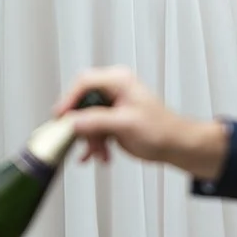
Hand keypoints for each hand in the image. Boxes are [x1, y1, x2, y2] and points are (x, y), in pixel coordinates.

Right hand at [53, 66, 225, 177]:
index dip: (69, 100)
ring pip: (86, 119)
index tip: (61, 117)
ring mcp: (112, 105)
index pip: (84, 83)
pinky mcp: (111, 120)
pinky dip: (94, 143)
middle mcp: (114, 89)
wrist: (175, 146)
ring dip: (90, 139)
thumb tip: (73, 121)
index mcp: (118, 81)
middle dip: (82, 127)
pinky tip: (98, 155)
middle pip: (82, 103)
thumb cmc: (161, 130)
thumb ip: (97, 122)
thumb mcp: (125, 124)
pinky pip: (93, 129)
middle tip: (81, 141)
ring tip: (100, 153)